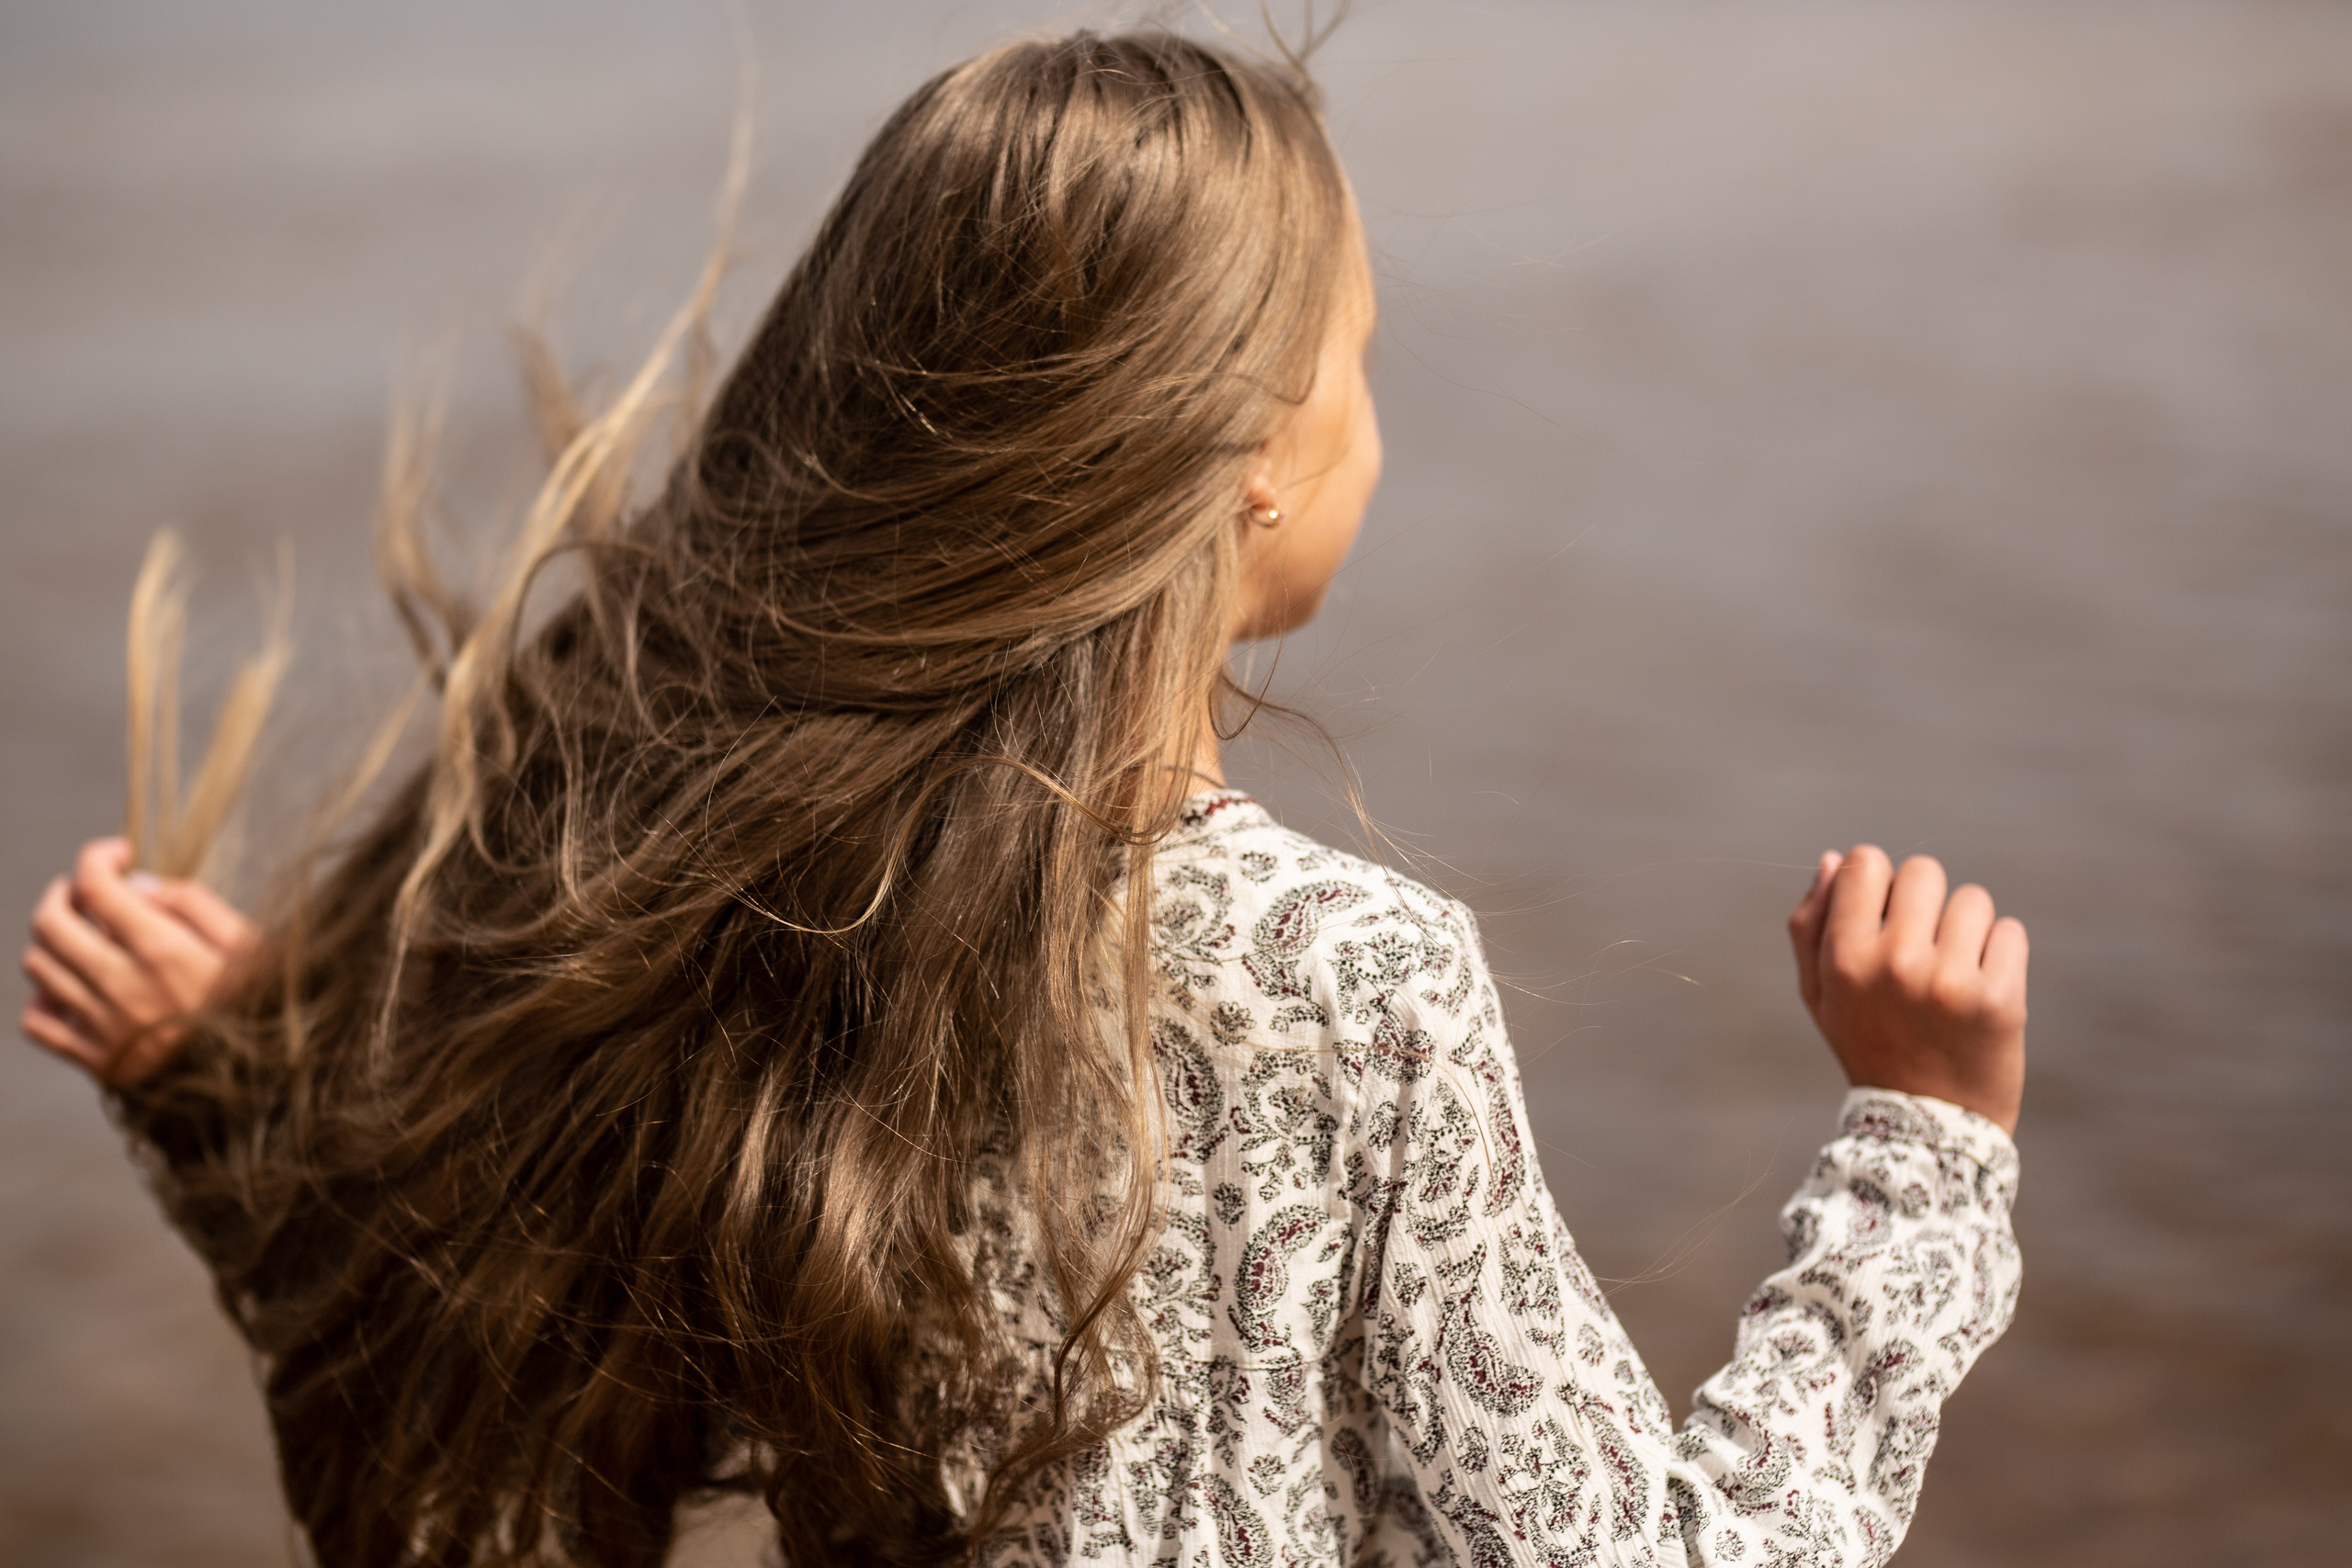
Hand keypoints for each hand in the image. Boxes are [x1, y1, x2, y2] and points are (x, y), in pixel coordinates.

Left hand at [20, 837, 258, 1087]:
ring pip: (38, 967)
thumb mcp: (251, 945)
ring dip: (53, 941)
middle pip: (50, 922)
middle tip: (89, 893)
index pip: (95, 885)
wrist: (266, 1091)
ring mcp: (103, 1026)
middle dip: (63, 893)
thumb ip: (195, 905)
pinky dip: (42, 1000)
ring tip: (86, 939)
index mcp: (162, 951)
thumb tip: (140, 886)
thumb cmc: (267, 1010)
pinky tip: (71, 991)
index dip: (98, 856)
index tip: (119, 854)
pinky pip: (38, 1024)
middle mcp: (122, 985)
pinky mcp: (97, 1063)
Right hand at [1787, 845, 2026, 1133]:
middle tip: (1922, 948)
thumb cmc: (1869, 1046)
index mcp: (1844, 959)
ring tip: (1953, 974)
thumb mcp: (1821, 994)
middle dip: (1925, 902)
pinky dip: (2001, 954)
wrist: (1928, 1127)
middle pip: (1923, 871)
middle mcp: (1894, 963)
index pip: (1865, 863)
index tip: (1883, 916)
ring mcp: (1949, 982)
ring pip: (1972, 900)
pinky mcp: (2000, 1000)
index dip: (1877, 883)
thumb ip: (1812, 926)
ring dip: (1966, 929)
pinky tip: (1982, 988)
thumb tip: (1832, 859)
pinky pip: (2009, 933)